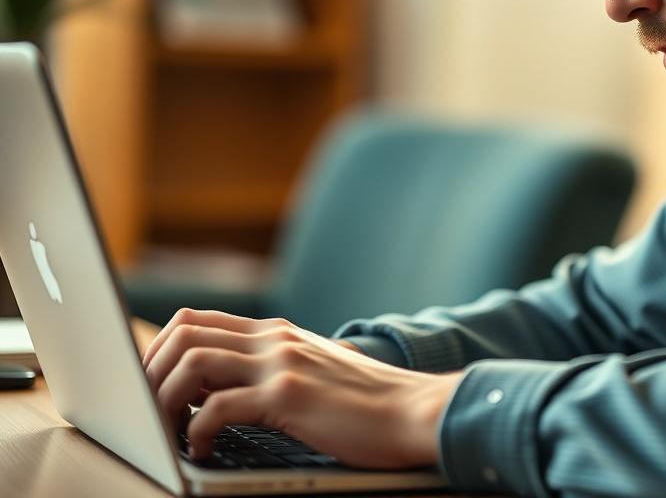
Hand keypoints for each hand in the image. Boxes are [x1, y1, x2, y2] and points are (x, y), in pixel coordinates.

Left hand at [142, 309, 461, 467]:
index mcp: (277, 332)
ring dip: (163, 399)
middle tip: (146, 410)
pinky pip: (218, 406)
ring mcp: (282, 363)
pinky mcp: (289, 395)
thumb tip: (220, 390)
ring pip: (192, 362)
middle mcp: (275, 338)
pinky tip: (204, 449)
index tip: (147, 384)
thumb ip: (275, 368)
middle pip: (184, 332)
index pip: (197, 319)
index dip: (160, 349)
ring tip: (166, 431)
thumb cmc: (369, 403)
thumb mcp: (317, 370)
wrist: (416, 411)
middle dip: (150, 371)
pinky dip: (197, 430)